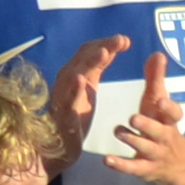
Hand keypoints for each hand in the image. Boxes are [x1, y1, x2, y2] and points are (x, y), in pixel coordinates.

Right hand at [44, 33, 133, 151]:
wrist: (60, 145)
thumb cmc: (75, 115)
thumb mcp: (90, 88)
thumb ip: (97, 68)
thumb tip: (108, 48)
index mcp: (77, 76)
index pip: (89, 53)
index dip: (106, 44)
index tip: (125, 40)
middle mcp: (67, 82)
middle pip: (83, 59)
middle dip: (102, 47)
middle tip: (121, 39)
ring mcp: (63, 98)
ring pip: (74, 75)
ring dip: (88, 62)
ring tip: (104, 52)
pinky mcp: (63, 116)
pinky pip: (67, 101)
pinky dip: (73, 89)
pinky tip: (81, 80)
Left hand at [104, 49, 184, 184]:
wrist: (180, 166)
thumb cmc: (163, 126)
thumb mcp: (160, 104)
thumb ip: (157, 79)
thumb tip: (158, 54)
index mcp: (168, 120)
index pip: (174, 114)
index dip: (169, 109)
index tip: (161, 102)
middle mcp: (164, 137)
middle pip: (159, 132)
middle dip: (147, 126)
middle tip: (134, 118)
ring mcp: (155, 154)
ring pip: (145, 148)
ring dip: (132, 141)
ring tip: (119, 131)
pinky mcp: (145, 169)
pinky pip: (133, 168)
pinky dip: (121, 165)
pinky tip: (107, 160)